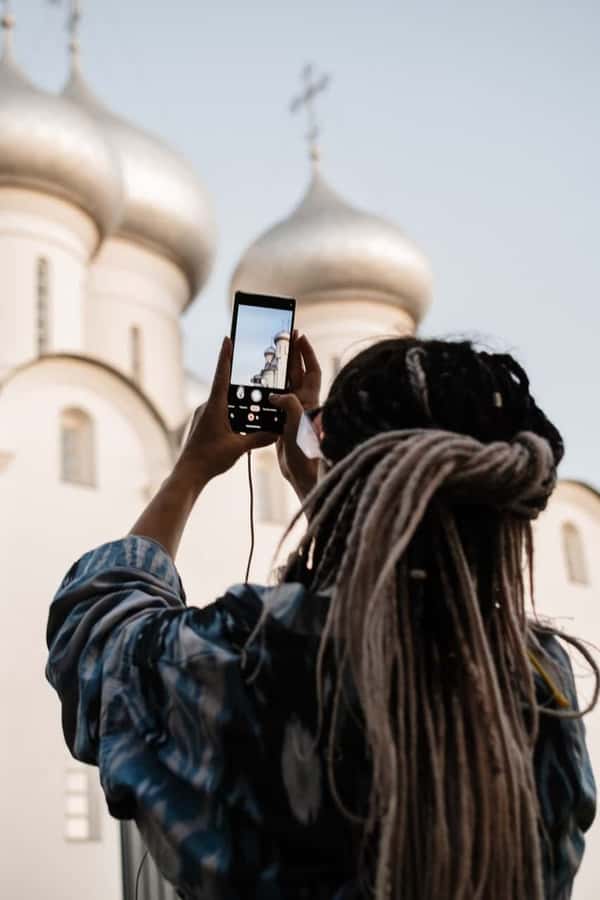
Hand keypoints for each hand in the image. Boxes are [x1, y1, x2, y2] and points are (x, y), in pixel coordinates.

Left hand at [175, 337, 274, 487]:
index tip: (228, 338)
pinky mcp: (203, 424)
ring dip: (238, 409)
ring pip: (226, 405)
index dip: (226, 356)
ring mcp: (204, 415)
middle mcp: (207, 407)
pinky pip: (221, 415)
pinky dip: (233, 418)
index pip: (222, 375)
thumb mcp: (239, 448)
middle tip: (258, 388)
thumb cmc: (209, 459)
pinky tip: (240, 430)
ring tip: (251, 418)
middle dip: (243, 392)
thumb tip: (276, 433)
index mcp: (214, 406)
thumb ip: (259, 438)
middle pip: (228, 391)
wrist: (188, 474)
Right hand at [269, 332, 321, 501]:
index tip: (300, 336)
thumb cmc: (305, 451)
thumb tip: (276, 396)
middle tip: (283, 337)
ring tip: (268, 357)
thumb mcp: (297, 423)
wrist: (302, 474)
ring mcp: (292, 413)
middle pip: (297, 374)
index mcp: (309, 401)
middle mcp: (302, 404)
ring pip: (285, 386)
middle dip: (291, 355)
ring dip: (278, 373)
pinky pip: (275, 403)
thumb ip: (289, 405)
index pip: (311, 370)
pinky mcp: (282, 424)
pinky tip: (258, 387)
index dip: (307, 352)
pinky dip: (267, 393)